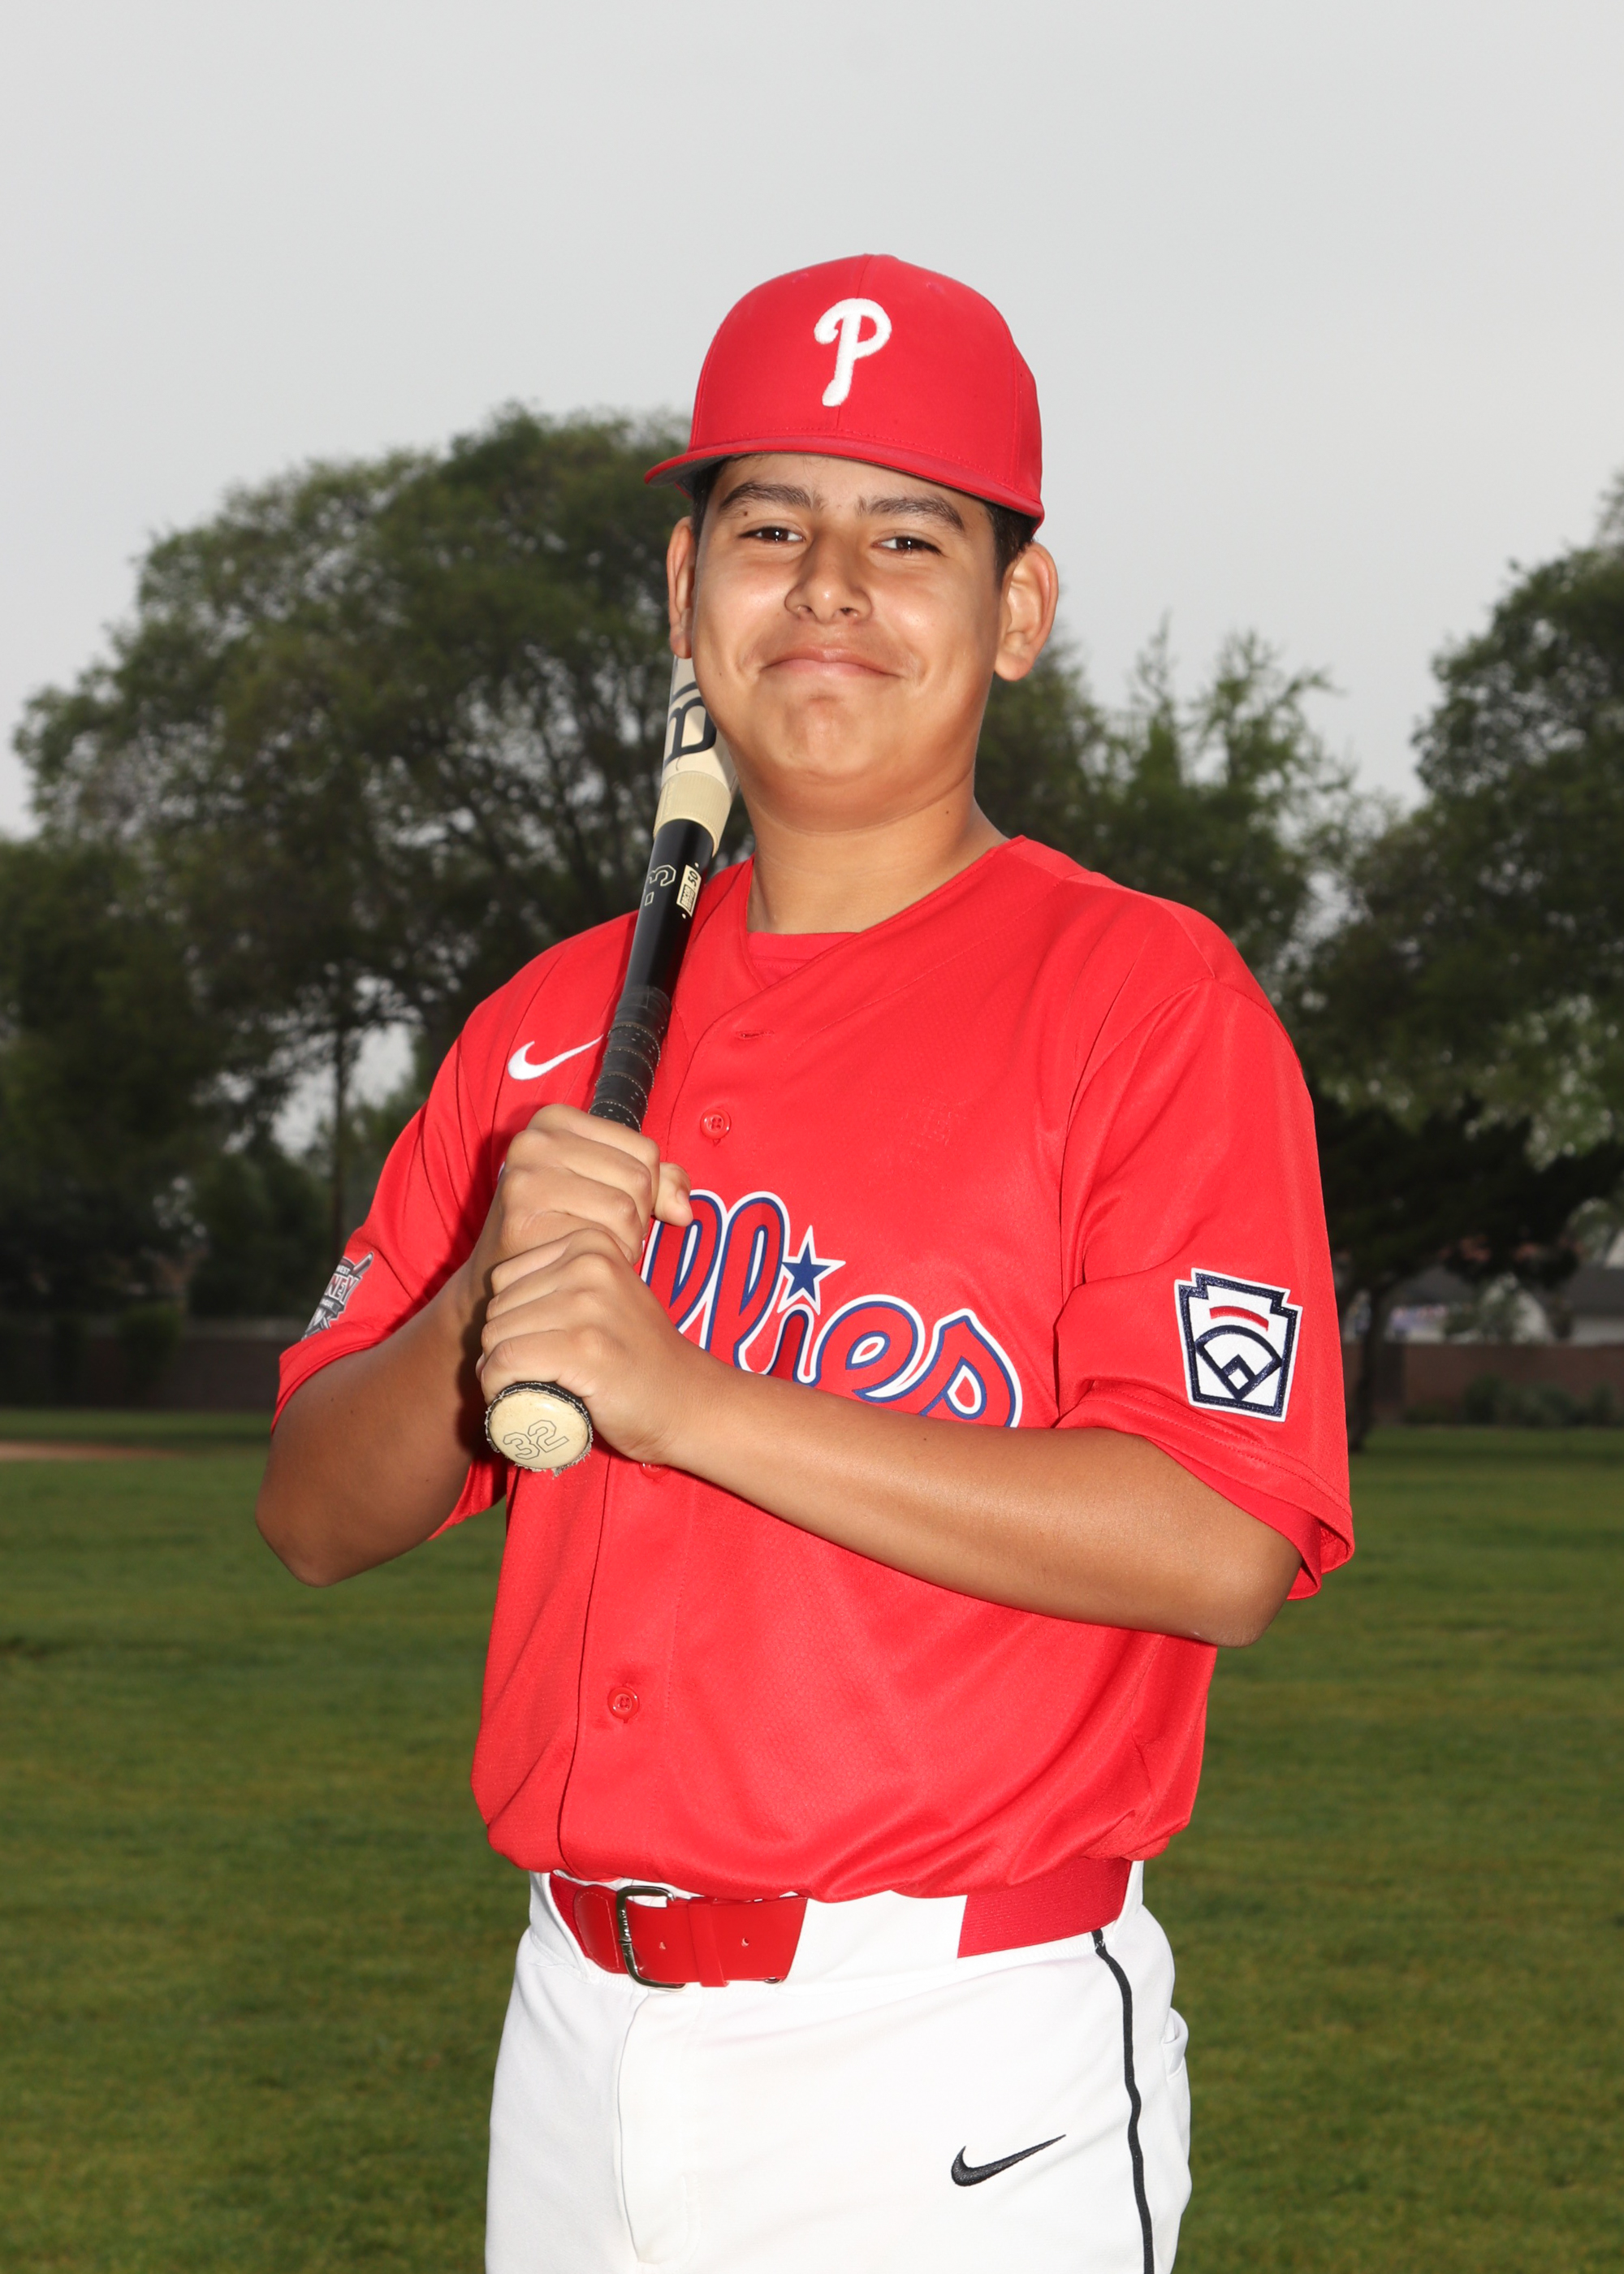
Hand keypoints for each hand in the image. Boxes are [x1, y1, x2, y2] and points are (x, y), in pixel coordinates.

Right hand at [467, 1103, 692, 1297]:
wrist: (505, 1275)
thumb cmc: (562, 1223)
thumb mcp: (607, 1185)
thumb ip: (657, 1182)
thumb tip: (683, 1210)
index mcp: (556, 1119)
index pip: (646, 1151)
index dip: (647, 1190)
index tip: (616, 1207)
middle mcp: (534, 1140)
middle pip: (638, 1178)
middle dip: (637, 1218)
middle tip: (609, 1235)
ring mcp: (525, 1178)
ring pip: (625, 1210)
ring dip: (625, 1241)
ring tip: (598, 1247)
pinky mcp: (522, 1219)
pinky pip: (600, 1238)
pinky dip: (605, 1258)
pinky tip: (582, 1261)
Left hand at [477, 1224, 716, 1464]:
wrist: (686, 1402)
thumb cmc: (636, 1357)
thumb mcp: (605, 1297)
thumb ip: (564, 1281)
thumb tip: (494, 1301)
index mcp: (591, 1245)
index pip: (504, 1278)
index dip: (507, 1320)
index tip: (529, 1348)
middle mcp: (590, 1265)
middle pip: (497, 1307)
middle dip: (499, 1348)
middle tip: (525, 1377)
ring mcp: (588, 1305)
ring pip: (497, 1335)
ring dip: (494, 1371)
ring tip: (521, 1388)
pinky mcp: (584, 1347)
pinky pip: (507, 1361)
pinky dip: (496, 1385)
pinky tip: (510, 1397)